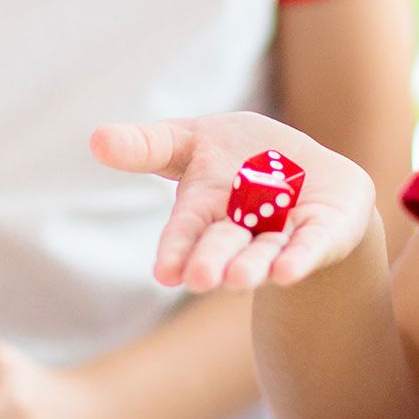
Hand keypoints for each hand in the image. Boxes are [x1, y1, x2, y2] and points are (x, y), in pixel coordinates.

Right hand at [91, 113, 375, 291]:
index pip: (186, 230)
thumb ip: (146, 146)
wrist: (305, 172)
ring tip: (240, 278)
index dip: (177, 249)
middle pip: (224, 246)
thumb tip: (96, 139)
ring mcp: (282, 234)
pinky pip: (311, 247)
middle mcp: (241, 232)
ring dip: (253, 266)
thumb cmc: (237, 156)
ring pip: (265, 253)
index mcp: (205, 210)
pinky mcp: (322, 233)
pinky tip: (288, 272)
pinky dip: (299, 259)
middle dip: (212, 260)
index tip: (166, 272)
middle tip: (199, 278)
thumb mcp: (188, 141)